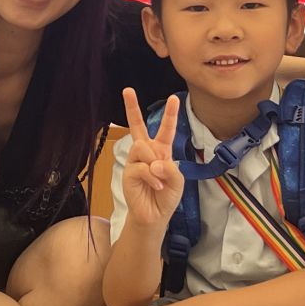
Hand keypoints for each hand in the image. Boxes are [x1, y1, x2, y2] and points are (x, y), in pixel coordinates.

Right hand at [119, 88, 185, 229]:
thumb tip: (154, 162)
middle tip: (127, 90)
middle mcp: (146, 152)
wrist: (155, 215)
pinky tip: (155, 185)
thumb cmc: (166, 196)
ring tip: (159, 179)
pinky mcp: (129, 172)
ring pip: (142, 147)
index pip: (165, 129)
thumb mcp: (177, 180)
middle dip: (132, 107)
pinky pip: (141, 166)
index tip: (174, 98)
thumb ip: (170, 168)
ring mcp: (136, 161)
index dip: (170, 114)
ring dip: (154, 163)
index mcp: (161, 150)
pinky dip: (151, 177)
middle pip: (137, 126)